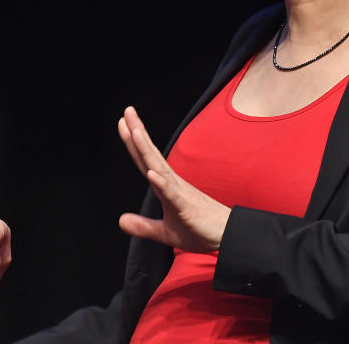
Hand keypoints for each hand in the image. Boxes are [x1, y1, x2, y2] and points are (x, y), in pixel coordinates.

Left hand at [117, 106, 230, 251]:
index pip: (145, 161)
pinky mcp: (187, 208)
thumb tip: (121, 220)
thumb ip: (143, 226)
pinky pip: (172, 194)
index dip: (133, 143)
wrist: (227, 236)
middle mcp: (172, 184)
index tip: (123, 123)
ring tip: (135, 132)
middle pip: (150, 155)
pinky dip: (161, 183)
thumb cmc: (200, 230)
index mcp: (165, 187)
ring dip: (147, 150)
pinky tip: (151, 174)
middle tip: (127, 111)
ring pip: (159, 168)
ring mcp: (180, 193)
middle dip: (138, 133)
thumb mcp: (165, 232)